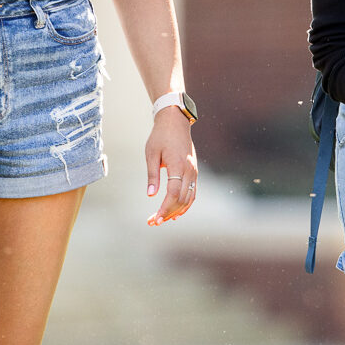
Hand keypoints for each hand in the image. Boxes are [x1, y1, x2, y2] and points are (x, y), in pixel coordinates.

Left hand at [144, 111, 197, 225]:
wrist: (176, 122)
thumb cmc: (160, 137)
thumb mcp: (151, 154)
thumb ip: (152, 175)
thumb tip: (150, 195)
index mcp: (178, 165)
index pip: (174, 194)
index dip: (165, 208)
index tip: (155, 219)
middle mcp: (189, 170)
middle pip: (182, 199)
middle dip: (169, 213)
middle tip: (154, 222)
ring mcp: (194, 171)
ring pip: (189, 198)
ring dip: (177, 211)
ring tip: (163, 219)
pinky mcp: (194, 171)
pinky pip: (193, 192)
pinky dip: (186, 204)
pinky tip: (176, 212)